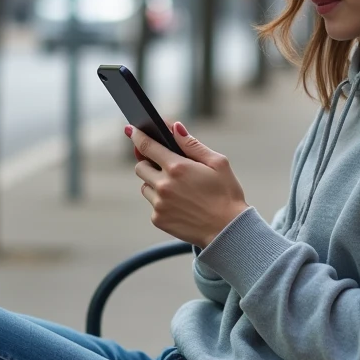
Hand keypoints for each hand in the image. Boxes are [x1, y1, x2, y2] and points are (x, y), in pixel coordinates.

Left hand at [126, 122, 248, 248]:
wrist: (228, 231)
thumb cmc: (226, 194)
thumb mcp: (217, 163)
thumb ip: (192, 144)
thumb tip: (174, 128)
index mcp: (177, 167)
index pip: (147, 146)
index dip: (137, 136)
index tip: (131, 130)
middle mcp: (163, 185)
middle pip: (140, 167)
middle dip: (149, 163)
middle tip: (166, 167)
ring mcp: (159, 204)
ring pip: (145, 186)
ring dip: (155, 184)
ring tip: (179, 190)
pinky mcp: (158, 219)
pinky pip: (152, 204)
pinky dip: (162, 202)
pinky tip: (180, 205)